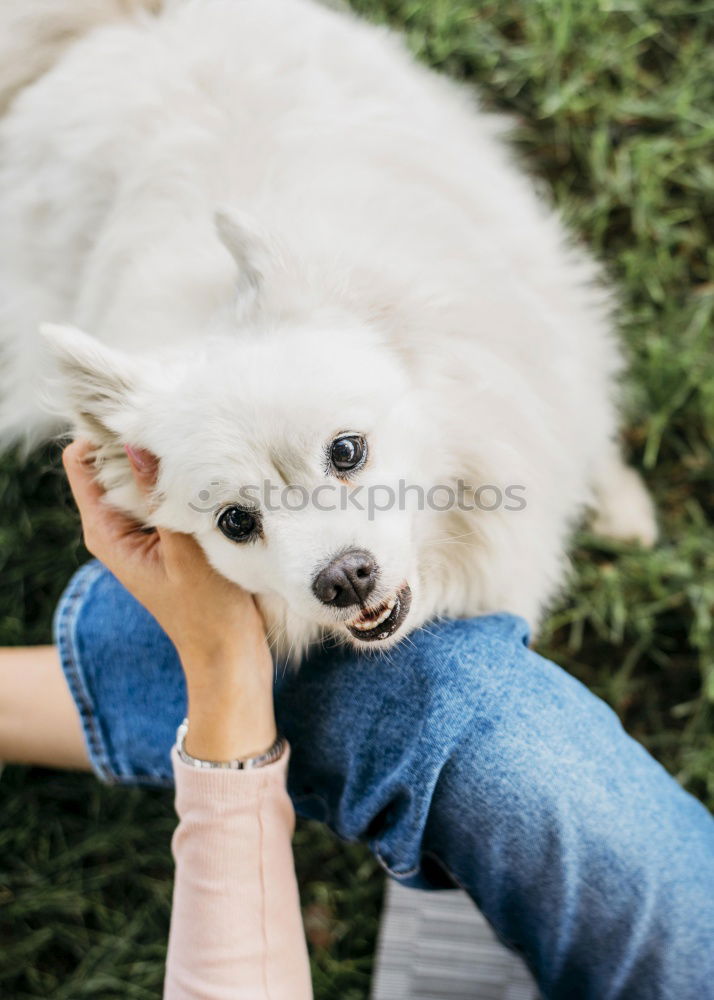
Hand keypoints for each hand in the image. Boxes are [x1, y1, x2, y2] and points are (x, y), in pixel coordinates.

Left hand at [62, 439, 276, 760]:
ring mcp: (142, 529)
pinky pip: (164, 490)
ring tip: (200, 442)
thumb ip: (161, 498)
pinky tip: (208, 468)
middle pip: (112, 460)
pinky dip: (180, 476)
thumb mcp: (187, 551)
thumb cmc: (210, 613)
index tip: (143, 416)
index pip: (82, 461)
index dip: (104, 433)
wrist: (231, 654)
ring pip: (141, 472)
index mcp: (105, 531)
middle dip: (140, 439)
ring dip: (165, 458)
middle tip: (181, 423)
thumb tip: (139, 443)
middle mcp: (117, 526)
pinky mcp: (167, 533)